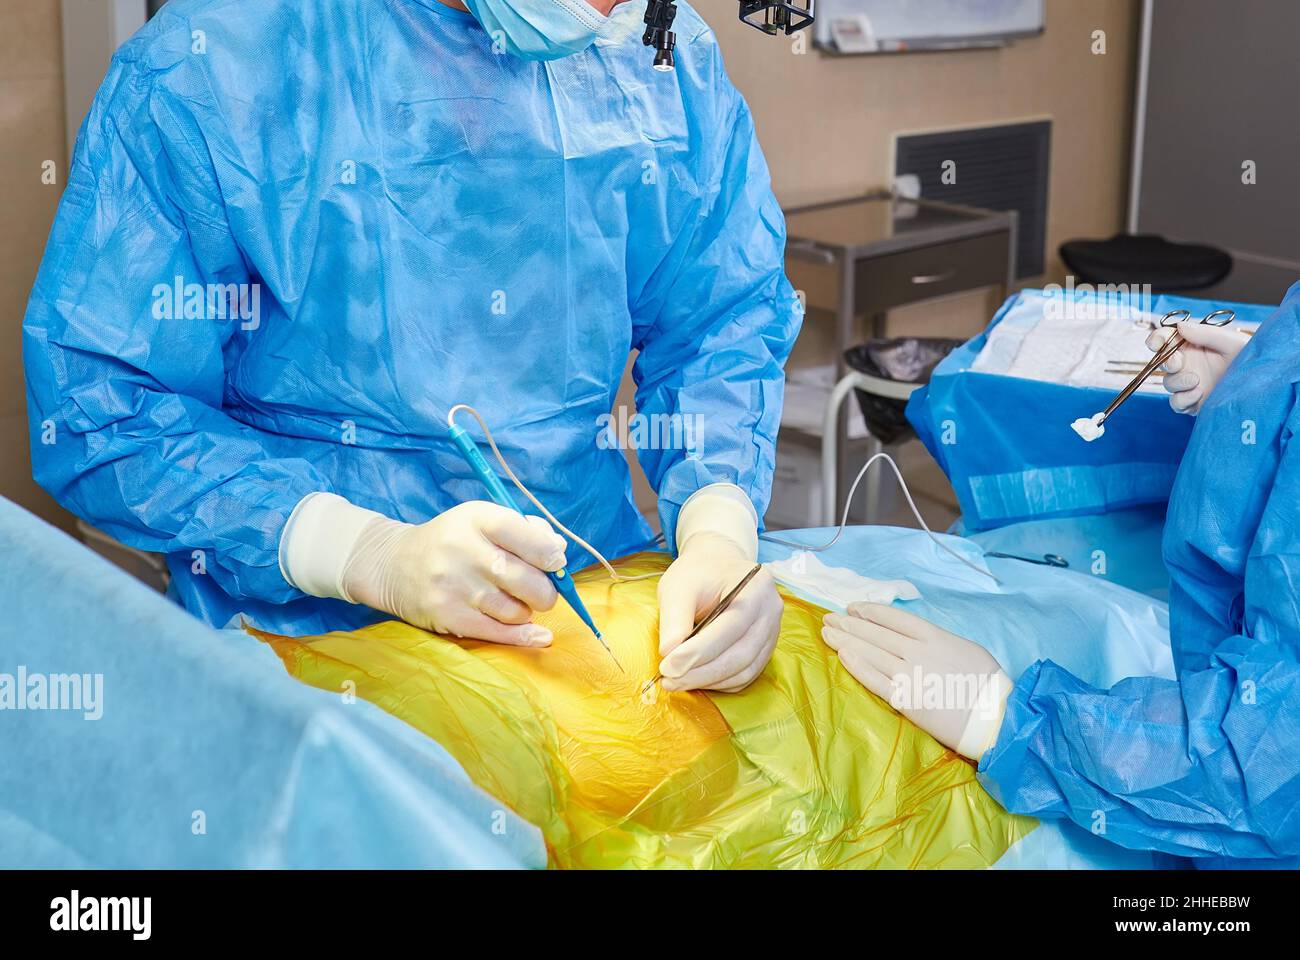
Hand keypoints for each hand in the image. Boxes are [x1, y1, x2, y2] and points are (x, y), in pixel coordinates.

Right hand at [340, 501, 565, 643]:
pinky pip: (499, 632)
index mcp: (477, 519)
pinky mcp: (448, 616)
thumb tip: (559, 553)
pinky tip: (538, 635)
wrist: (395, 565)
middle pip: (527, 580)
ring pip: (516, 610)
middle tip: (538, 590)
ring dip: (525, 610)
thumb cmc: (454, 540)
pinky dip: (524, 636)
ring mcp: (454, 586)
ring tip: (511, 600)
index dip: (550, 555)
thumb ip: (527, 531)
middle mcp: (463, 550)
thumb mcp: (484, 521)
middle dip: (545, 590)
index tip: (555, 563)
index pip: (526, 537)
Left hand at [656, 532, 781, 691]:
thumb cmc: (698, 573)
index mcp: (755, 587)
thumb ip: (674, 618)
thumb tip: (668, 653)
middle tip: (670, 680)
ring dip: (709, 681)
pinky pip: (746, 675)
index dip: (698, 652)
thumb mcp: (679, 585)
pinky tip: (696, 679)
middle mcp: (771, 610)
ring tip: (678, 681)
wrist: (719, 565)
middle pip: (740, 654)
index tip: (668, 666)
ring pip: (745, 670)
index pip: (730, 628)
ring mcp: (773, 631)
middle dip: (702, 673)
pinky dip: (720, 683)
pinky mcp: (765, 648)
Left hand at [821, 602, 1011, 759]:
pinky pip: (874, 680)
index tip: (853, 608)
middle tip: (829, 617)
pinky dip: (857, 666)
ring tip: (827, 632)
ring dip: (846, 640)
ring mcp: (909, 675)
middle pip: (876, 634)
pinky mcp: (905, 700)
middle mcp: (918, 652)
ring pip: (871, 653)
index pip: (894, 619)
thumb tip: (917, 638)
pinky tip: (842, 655)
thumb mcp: (965, 648)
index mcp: (935, 637)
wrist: (994, 716)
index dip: (870, 612)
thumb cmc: (987, 683)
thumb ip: (937, 641)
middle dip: (850, 624)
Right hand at [1146, 322, 1250, 414]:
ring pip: (1168, 383)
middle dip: (1166, 362)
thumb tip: (1180, 327)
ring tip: (1197, 381)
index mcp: (1193, 345)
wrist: (1261, 386)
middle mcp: (1188, 363)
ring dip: (1178, 382)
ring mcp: (1189, 384)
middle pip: (1163, 362)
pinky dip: (1183, 399)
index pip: (1167, 339)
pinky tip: (1199, 394)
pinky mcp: (1192, 402)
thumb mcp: (1230, 341)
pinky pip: (1176, 402)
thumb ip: (1205, 333)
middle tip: (1178, 363)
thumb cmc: (1250, 359)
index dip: (1157, 339)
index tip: (1156, 344)